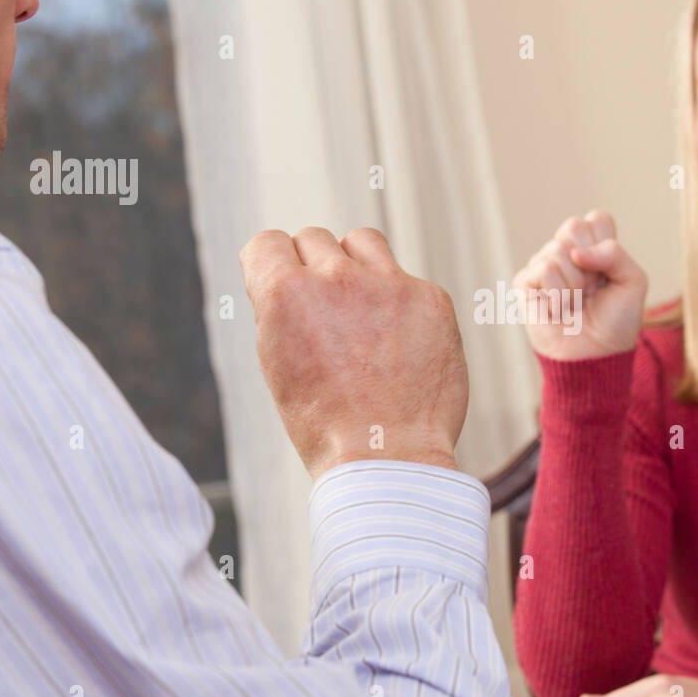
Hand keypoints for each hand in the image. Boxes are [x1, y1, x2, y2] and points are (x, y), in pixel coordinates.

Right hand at [239, 226, 467, 481]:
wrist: (388, 458)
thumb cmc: (326, 423)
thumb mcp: (277, 365)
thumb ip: (281, 311)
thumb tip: (289, 277)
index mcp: (285, 294)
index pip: (266, 243)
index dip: (271, 267)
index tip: (282, 287)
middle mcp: (336, 278)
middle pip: (315, 239)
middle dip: (314, 269)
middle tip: (326, 313)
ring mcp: (389, 284)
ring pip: (363, 242)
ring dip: (357, 267)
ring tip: (363, 312)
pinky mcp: (431, 298)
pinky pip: (407, 280)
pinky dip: (401, 304)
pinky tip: (401, 343)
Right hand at [512, 210, 647, 360]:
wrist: (596, 354)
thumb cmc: (615, 320)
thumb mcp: (633, 281)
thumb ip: (615, 254)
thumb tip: (575, 253)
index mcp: (592, 245)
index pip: (597, 219)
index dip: (606, 245)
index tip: (608, 274)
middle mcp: (566, 251)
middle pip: (574, 226)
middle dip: (589, 263)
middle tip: (591, 288)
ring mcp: (543, 265)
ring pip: (557, 249)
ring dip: (575, 284)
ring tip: (575, 303)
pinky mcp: (525, 283)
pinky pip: (543, 270)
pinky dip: (558, 295)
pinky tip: (559, 310)